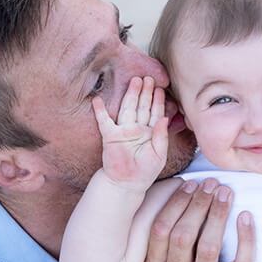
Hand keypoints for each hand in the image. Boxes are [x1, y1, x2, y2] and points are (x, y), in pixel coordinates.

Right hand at [95, 76, 167, 190]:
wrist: (128, 184)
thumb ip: (161, 135)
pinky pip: (104, 121)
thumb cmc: (145, 172)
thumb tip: (164, 118)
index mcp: (150, 133)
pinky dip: (100, 110)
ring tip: (134, 80)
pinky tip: (97, 99)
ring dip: (130, 94)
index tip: (160, 88)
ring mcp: (123, 131)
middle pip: (141, 106)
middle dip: (145, 92)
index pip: (155, 113)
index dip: (158, 100)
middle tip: (147, 78)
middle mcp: (137, 129)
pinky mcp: (111, 136)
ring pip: (127, 108)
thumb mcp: (159, 154)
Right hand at [141, 178, 254, 261]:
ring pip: (208, 246)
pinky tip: (245, 217)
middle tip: (210, 184)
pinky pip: (241, 261)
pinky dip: (246, 237)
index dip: (174, 204)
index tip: (188, 184)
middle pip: (182, 235)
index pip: (159, 231)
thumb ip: (163, 240)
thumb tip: (180, 189)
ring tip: (225, 193)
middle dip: (197, 204)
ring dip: (218, 214)